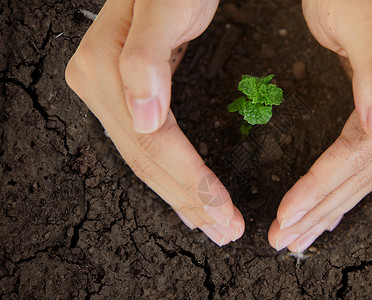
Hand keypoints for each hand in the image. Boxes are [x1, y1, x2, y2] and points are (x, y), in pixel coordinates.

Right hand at [65, 0, 243, 245]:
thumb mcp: (165, 5)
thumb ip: (145, 56)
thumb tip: (142, 115)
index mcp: (104, 69)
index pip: (152, 142)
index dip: (188, 180)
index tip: (221, 209)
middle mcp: (100, 86)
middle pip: (147, 159)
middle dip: (189, 199)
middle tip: (225, 229)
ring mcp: (110, 94)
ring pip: (146, 160)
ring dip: (181, 197)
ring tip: (211, 224)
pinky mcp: (126, 97)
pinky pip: (147, 147)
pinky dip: (170, 177)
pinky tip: (185, 196)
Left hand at [268, 0, 371, 251]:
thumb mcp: (357, 19)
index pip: (360, 151)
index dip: (323, 186)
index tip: (288, 213)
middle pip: (363, 171)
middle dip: (321, 207)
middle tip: (284, 237)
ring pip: (365, 173)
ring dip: (330, 207)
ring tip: (298, 233)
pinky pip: (367, 160)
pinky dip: (343, 189)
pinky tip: (327, 210)